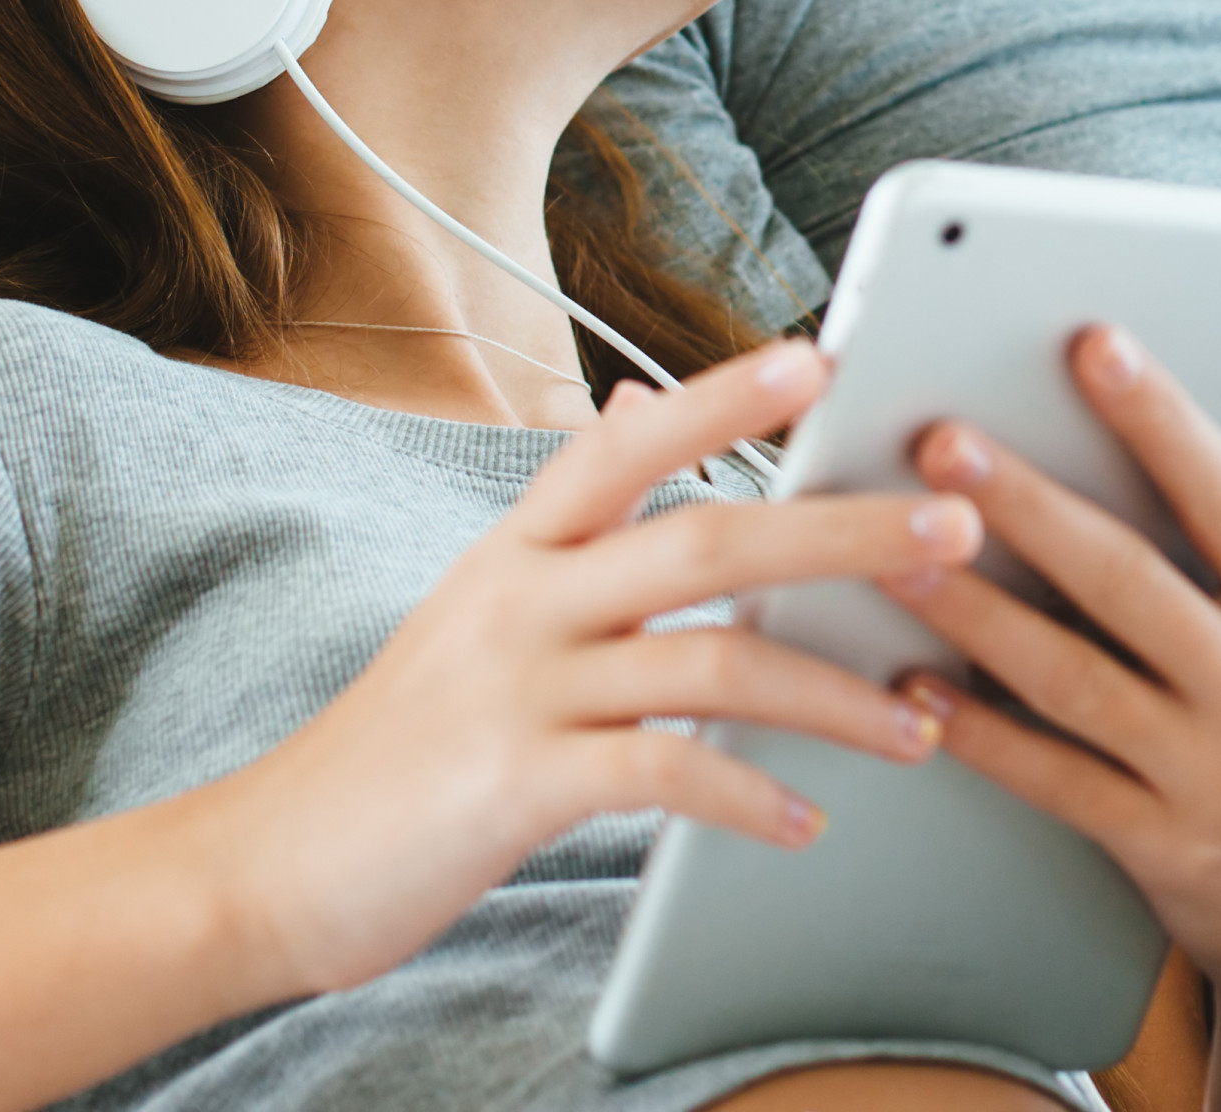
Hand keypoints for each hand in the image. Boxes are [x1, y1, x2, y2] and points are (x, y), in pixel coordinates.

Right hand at [195, 341, 982, 997]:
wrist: (268, 863)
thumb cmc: (402, 740)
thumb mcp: (480, 604)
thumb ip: (571, 518)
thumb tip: (640, 396)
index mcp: (519, 546)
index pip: (630, 441)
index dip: (723, 395)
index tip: (822, 357)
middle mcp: (520, 599)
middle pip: (706, 538)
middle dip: (842, 533)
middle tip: (952, 528)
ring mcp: (517, 690)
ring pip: (707, 662)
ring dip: (830, 691)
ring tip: (921, 721)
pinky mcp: (512, 786)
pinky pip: (658, 775)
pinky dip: (744, 795)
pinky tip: (805, 821)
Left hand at [884, 329, 1220, 1109]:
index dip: (1163, 420)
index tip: (1094, 345)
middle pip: (1131, 583)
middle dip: (1031, 506)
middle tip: (943, 439)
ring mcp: (1212, 777)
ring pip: (1074, 680)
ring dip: (977, 613)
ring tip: (894, 554)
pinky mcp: (1160, 848)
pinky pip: (1056, 780)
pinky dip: (983, 735)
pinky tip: (915, 688)